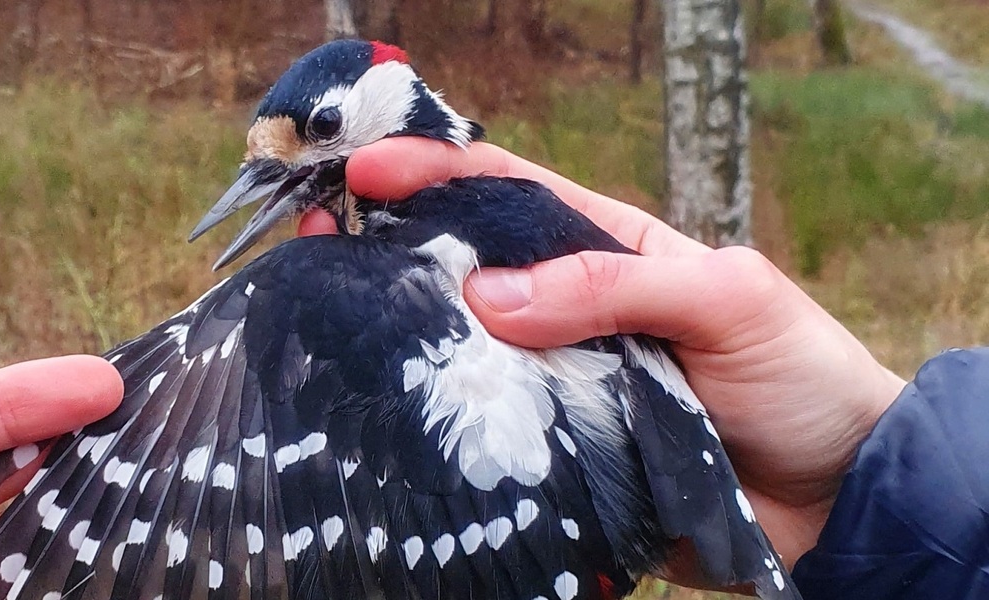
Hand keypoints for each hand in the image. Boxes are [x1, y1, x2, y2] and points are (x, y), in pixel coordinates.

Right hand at [305, 138, 906, 571]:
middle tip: (318, 243)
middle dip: (391, 249)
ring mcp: (557, 382)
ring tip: (332, 325)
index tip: (365, 170)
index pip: (508, 192)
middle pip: (465, 269)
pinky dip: (439, 420)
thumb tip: (488, 295)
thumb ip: (614, 284)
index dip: (434, 172)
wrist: (834, 499)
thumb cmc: (797, 376)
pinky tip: (390, 412)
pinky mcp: (557, 452)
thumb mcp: (726, 299)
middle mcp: (566, 311)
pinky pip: (487, 432)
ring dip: (402, 337)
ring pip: (463, 351)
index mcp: (606, 250)